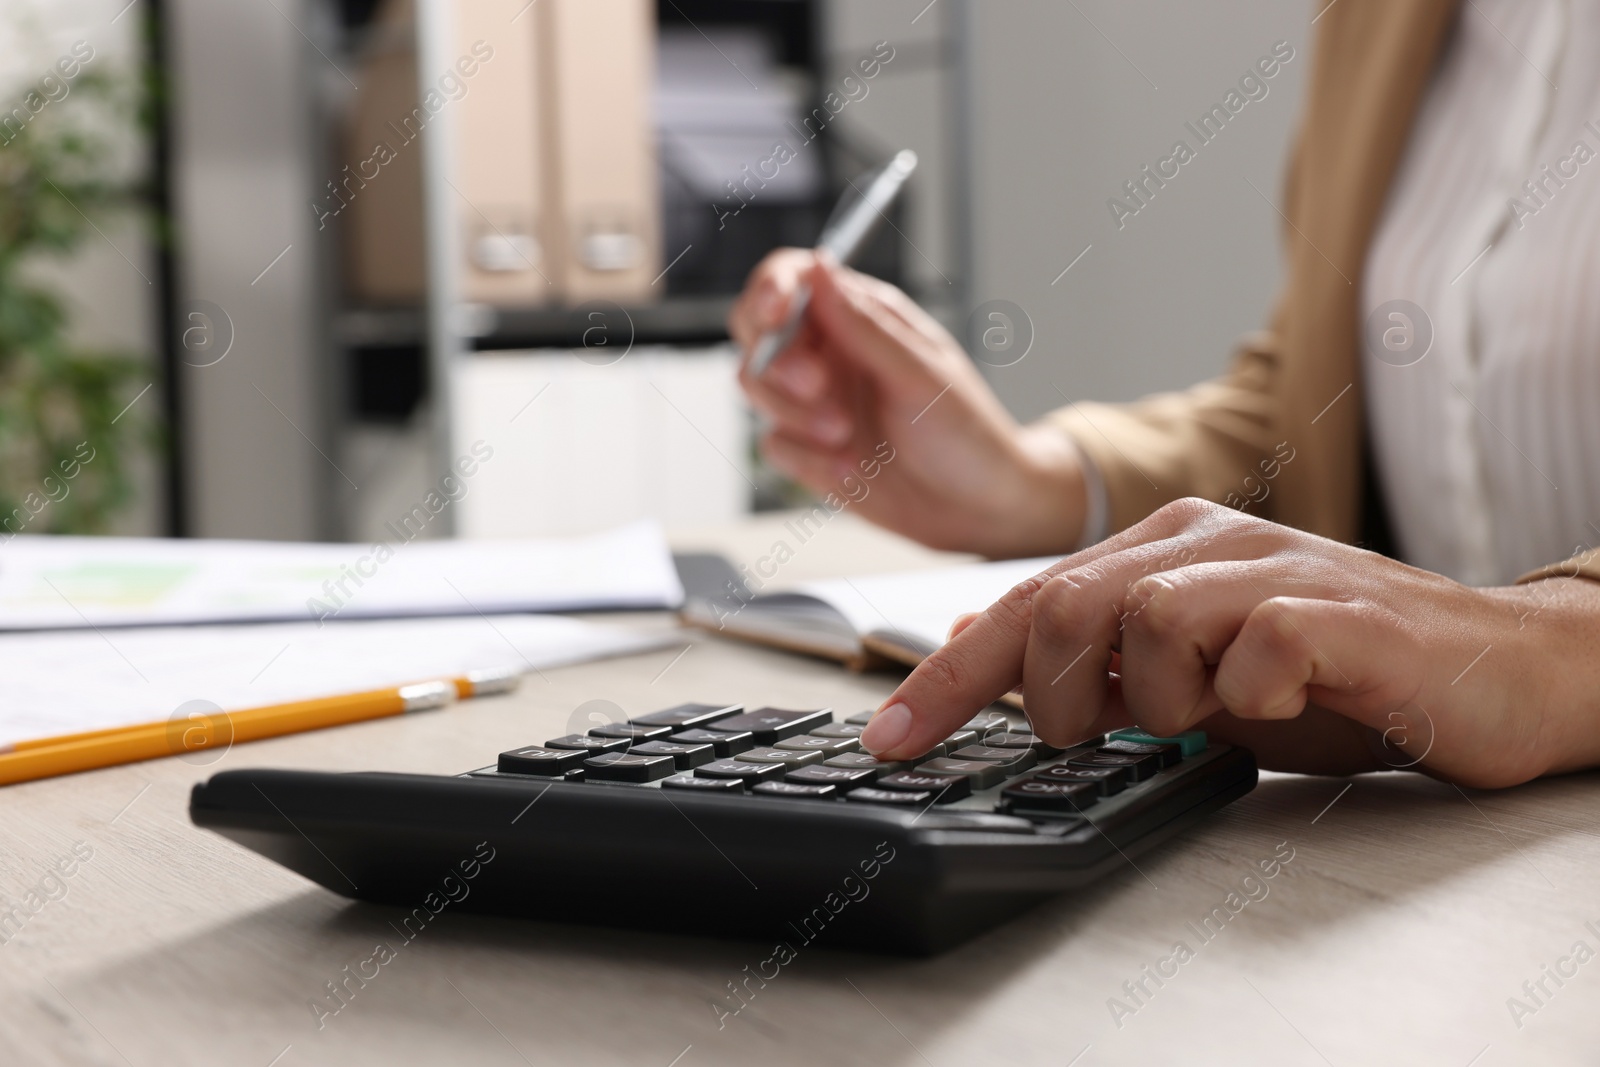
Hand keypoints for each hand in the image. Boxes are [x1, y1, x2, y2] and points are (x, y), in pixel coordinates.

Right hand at [728, 249, 1085, 557]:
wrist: (978, 509)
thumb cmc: (966, 433)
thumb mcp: (921, 374)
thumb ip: (864, 326)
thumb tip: (819, 270)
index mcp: (861, 317)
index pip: (792, 279)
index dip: (771, 289)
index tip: (774, 312)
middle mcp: (831, 353)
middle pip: (758, 331)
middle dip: (776, 358)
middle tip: (817, 384)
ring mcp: (815, 402)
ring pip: (756, 386)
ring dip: (792, 411)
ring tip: (844, 434)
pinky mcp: (807, 450)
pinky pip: (775, 444)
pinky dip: (806, 458)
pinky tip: (850, 469)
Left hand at [860, 498, 1599, 787]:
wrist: (1492, 668)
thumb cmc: (1336, 673)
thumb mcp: (1192, 674)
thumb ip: (1092, 656)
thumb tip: (976, 637)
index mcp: (1161, 549)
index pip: (1023, 602)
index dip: (944, 674)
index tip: (890, 737)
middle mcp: (1207, 540)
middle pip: (1061, 605)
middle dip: (1048, 696)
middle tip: (1094, 735)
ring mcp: (1273, 567)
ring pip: (1143, 622)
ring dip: (1159, 702)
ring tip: (1214, 717)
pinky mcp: (1338, 610)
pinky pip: (1250, 649)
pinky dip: (1248, 701)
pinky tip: (1283, 702)